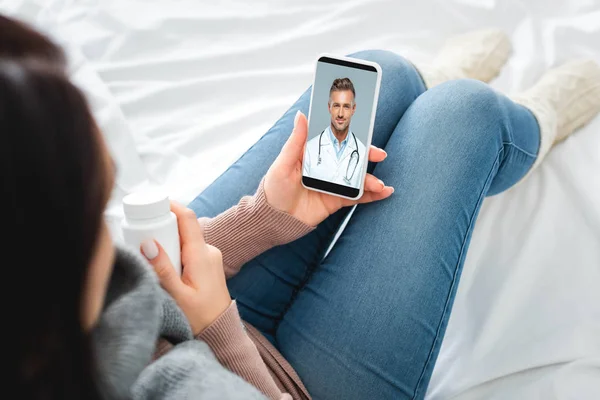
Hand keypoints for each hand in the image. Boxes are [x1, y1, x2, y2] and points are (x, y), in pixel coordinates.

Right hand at [141, 202, 230, 335]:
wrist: (220, 331)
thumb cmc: (199, 317)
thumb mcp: (177, 295)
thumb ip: (162, 269)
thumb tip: (148, 242)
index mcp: (201, 255)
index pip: (188, 219)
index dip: (171, 206)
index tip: (153, 203)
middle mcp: (209, 251)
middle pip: (183, 228)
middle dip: (163, 229)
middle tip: (142, 237)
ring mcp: (210, 257)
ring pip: (185, 239)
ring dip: (168, 243)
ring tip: (152, 258)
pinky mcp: (208, 264)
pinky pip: (190, 249)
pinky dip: (176, 252)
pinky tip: (165, 267)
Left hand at [263, 111, 393, 226]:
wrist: (274, 220)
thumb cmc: (273, 190)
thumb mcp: (282, 164)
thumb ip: (296, 141)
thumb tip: (301, 115)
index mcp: (312, 153)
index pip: (334, 139)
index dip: (350, 134)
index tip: (365, 128)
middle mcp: (325, 166)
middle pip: (350, 156)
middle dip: (367, 155)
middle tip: (379, 155)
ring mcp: (332, 183)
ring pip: (356, 177)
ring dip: (371, 179)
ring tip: (379, 184)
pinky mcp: (336, 200)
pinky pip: (357, 196)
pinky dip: (372, 195)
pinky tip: (384, 192)